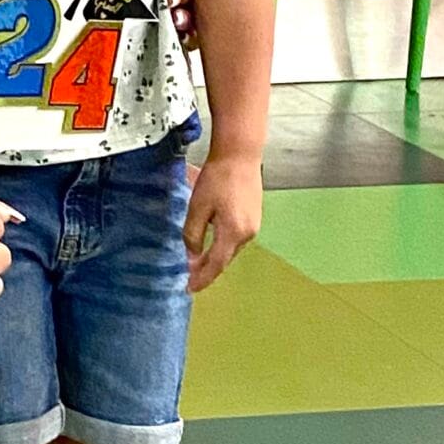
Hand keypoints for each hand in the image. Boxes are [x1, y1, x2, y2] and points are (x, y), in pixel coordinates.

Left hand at [183, 155, 261, 291]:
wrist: (240, 155)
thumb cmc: (217, 178)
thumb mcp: (197, 207)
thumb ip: (193, 234)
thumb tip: (191, 255)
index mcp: (233, 233)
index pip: (215, 264)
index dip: (202, 278)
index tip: (190, 289)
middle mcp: (248, 234)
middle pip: (225, 259)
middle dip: (207, 269)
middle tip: (189, 277)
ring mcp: (254, 225)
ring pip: (231, 249)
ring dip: (214, 257)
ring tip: (197, 263)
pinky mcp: (254, 216)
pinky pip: (236, 238)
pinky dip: (223, 245)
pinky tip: (212, 243)